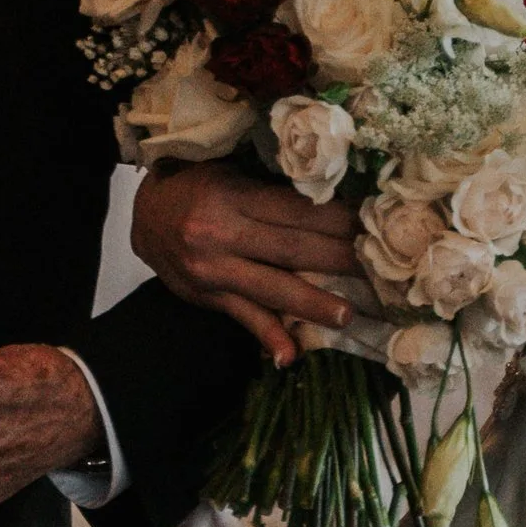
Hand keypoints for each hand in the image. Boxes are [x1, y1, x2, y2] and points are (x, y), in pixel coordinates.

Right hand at [132, 163, 359, 367]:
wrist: (144, 214)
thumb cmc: (196, 184)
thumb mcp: (230, 171)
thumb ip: (270, 187)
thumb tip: (328, 191)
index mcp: (233, 196)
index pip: (296, 210)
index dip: (338, 219)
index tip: (373, 225)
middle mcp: (222, 234)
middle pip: (292, 249)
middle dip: (340, 259)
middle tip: (381, 269)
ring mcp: (214, 270)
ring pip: (272, 288)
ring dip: (312, 304)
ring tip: (347, 314)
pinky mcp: (208, 297)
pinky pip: (243, 317)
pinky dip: (267, 336)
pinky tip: (289, 355)